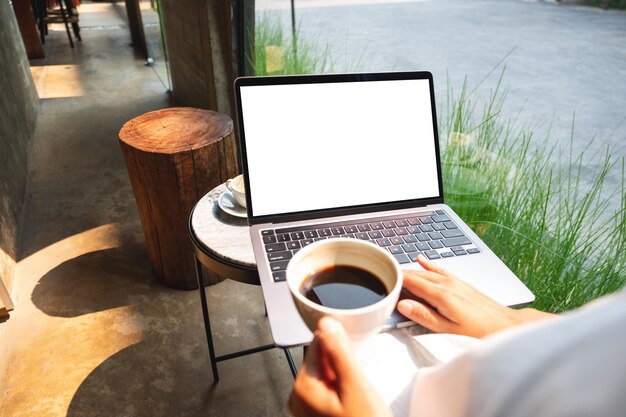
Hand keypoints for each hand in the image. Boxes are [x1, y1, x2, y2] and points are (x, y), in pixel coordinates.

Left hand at [288, 317, 391, 416]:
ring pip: (327, 372)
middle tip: (356, 382)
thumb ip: (339, 352)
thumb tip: (326, 323)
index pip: (318, 343)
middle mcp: (298, 397)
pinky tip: (352, 401)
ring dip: (343, 375)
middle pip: (322, 358)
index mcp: (302, 386)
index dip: (339, 344)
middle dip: (341, 362)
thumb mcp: (356, 386)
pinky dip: (341, 387)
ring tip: (356, 394)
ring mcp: (306, 406)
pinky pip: (329, 387)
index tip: (352, 352)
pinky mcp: (316, 412)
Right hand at [397, 256, 554, 337]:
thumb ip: (424, 316)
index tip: (381, 277)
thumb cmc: (478, 330)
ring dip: (409, 270)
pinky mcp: (459, 282)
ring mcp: (454, 281)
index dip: (394, 278)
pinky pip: (439, 269)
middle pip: (415, 274)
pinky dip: (428, 264)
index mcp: (440, 294)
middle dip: (398, 274)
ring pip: (426, 271)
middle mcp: (446, 283)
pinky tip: (420, 259)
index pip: (410, 281)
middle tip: (382, 275)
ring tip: (394, 270)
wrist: (504, 324)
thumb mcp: (447, 329)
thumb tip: (404, 305)